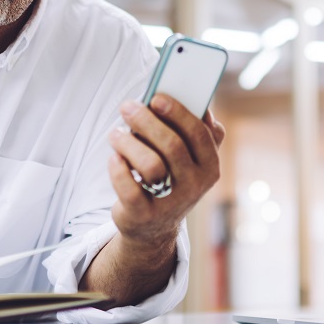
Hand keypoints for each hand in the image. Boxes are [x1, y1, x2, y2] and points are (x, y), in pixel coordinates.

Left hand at [107, 94, 225, 245]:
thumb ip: (201, 132)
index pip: (198, 133)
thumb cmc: (171, 178)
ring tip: (115, 133)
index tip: (156, 97)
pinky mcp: (144, 216)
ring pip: (150, 165)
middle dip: (147, 121)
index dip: (177, 113)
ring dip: (129, 143)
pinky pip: (129, 189)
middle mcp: (195, 186)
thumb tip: (200, 104)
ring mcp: (170, 203)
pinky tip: (114, 158)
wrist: (154, 226)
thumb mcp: (191, 159)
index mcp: (210, 166)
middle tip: (127, 106)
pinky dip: (118, 170)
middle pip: (172, 146)